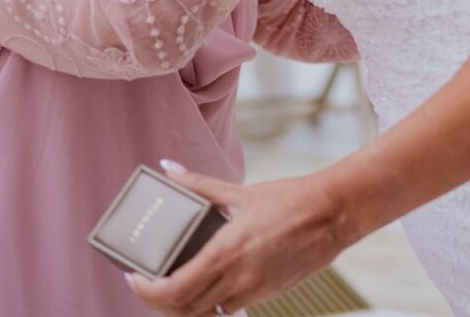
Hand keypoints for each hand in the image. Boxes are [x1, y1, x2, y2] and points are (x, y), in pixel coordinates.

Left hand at [126, 160, 357, 315]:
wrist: (335, 214)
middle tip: (146, 283)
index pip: (173, 289)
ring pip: (205, 314)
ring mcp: (253, 290)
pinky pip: (228, 308)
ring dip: (183, 307)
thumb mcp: (240, 192)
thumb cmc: (291, 199)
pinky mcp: (267, 294)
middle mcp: (237, 277)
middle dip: (158, 301)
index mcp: (226, 251)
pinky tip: (205, 286)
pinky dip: (209, 303)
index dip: (146, 291)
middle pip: (183, 309)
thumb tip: (168, 168)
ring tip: (171, 286)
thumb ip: (199, 185)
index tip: (133, 278)